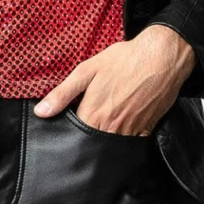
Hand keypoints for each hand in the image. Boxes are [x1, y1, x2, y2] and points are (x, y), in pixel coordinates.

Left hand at [33, 25, 196, 135]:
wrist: (162, 57)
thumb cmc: (125, 60)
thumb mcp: (87, 70)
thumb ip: (63, 94)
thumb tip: (41, 112)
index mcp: (94, 114)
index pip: (74, 135)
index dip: (69, 133)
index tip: (68, 126)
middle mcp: (111, 127)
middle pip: (92, 144)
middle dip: (86, 138)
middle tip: (87, 125)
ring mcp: (131, 130)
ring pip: (111, 146)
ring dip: (105, 139)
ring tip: (105, 122)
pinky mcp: (147, 129)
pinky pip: (131, 143)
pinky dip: (124, 138)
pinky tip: (122, 125)